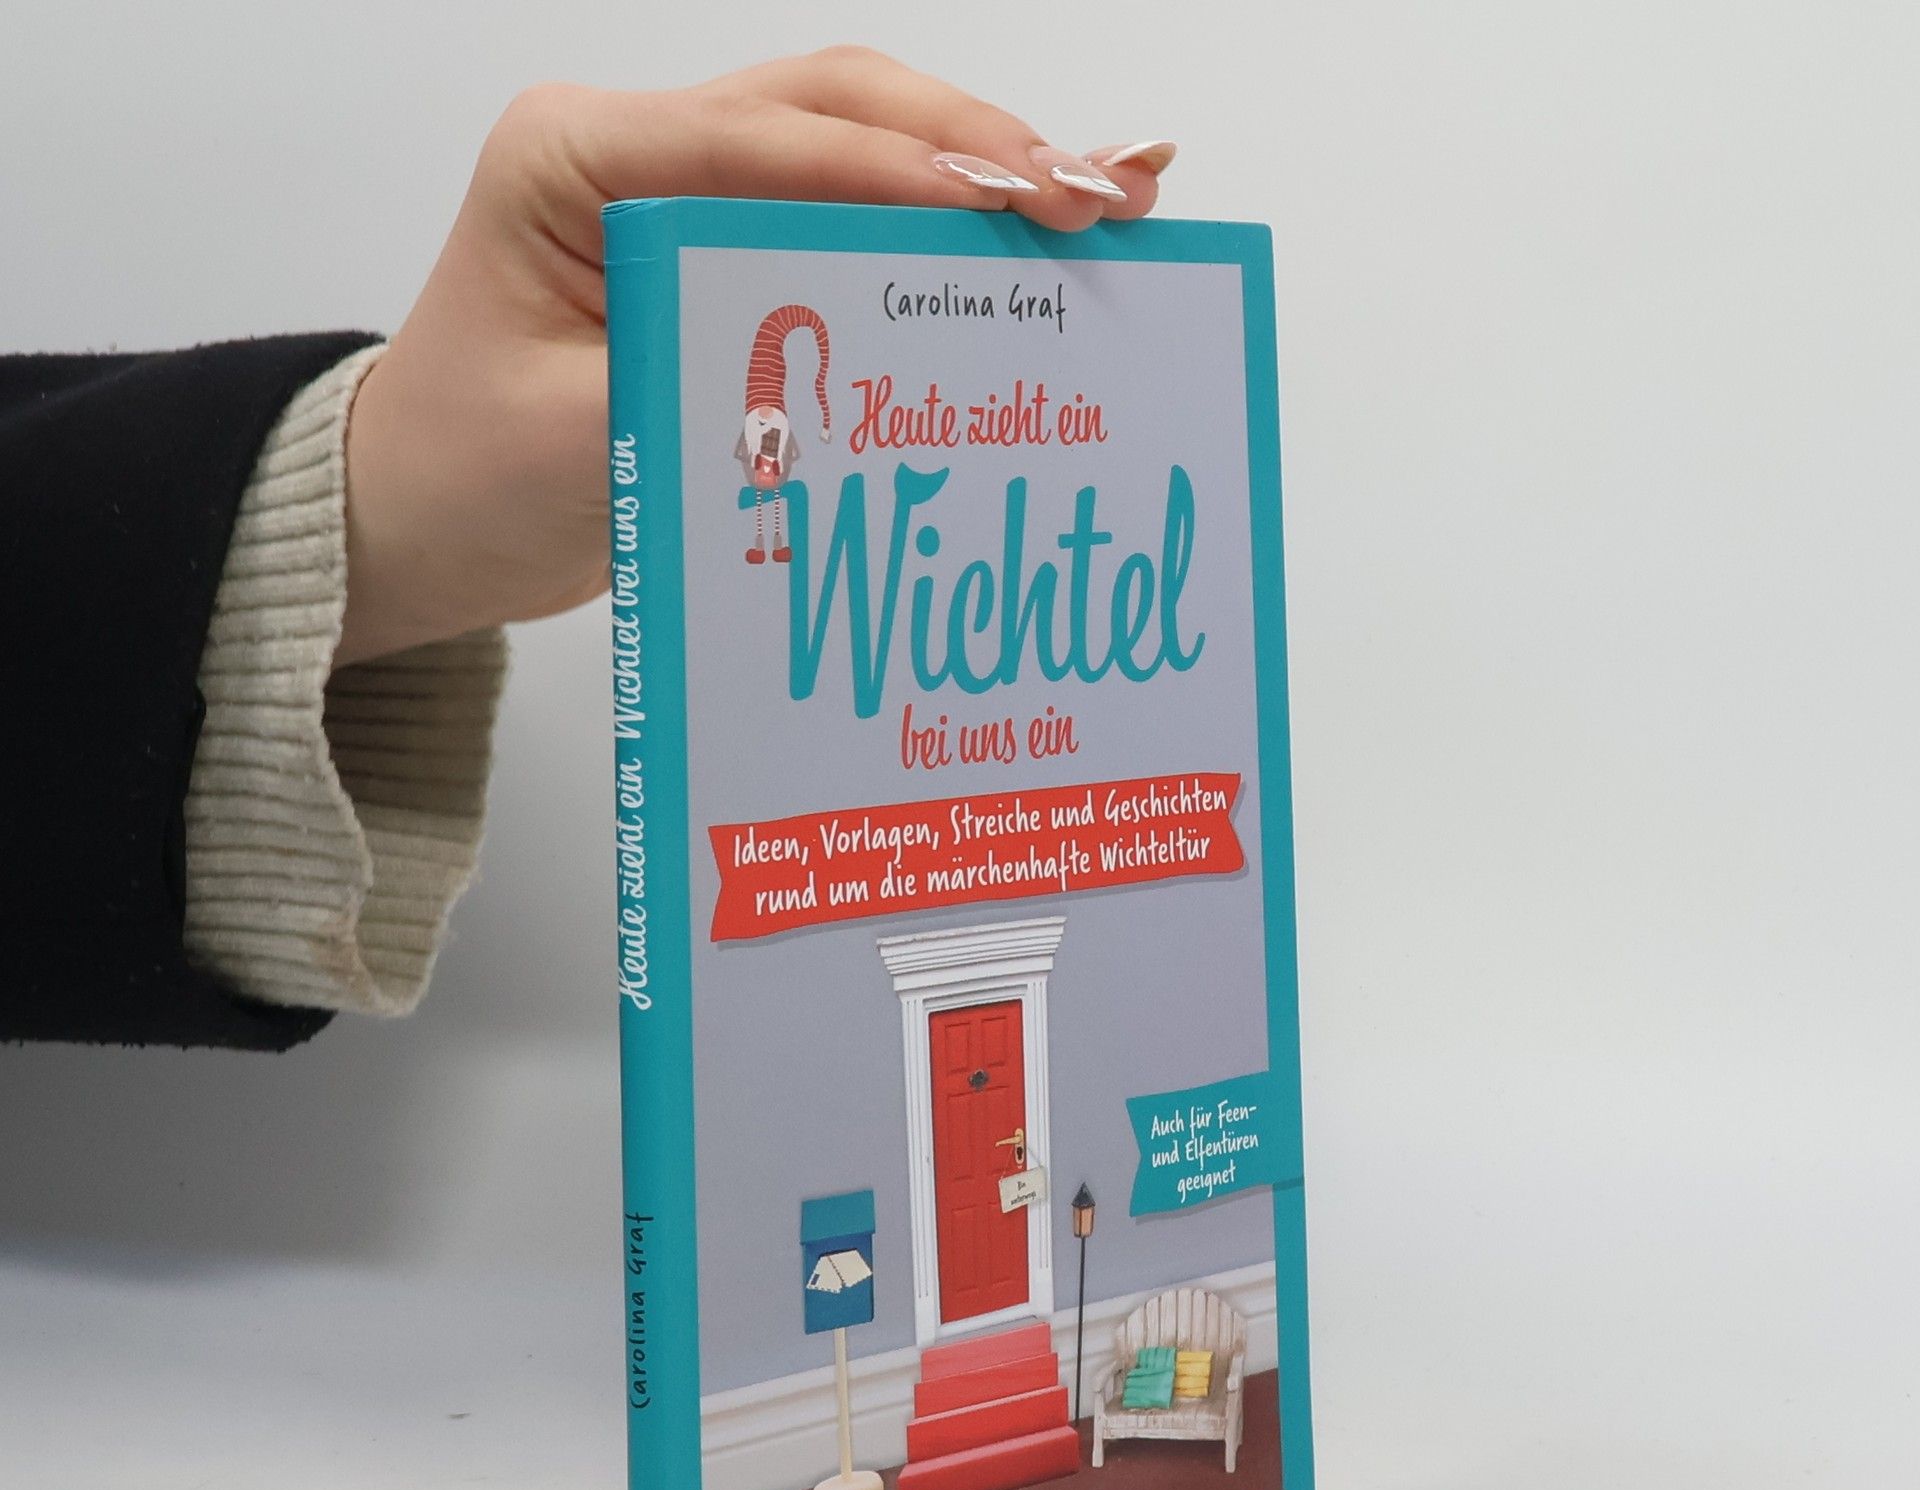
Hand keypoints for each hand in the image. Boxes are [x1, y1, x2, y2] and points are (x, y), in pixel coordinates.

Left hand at [336, 49, 1173, 664]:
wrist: (425, 518)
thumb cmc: (468, 477)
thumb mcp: (579, 446)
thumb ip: (710, 389)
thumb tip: (862, 372)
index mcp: (573, 159)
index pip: (760, 140)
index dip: (896, 170)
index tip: (1008, 204)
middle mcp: (636, 150)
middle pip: (830, 107)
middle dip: (969, 145)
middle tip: (1090, 196)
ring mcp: (686, 189)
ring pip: (857, 142)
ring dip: (979, 167)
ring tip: (1106, 197)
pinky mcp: (728, 248)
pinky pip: (850, 215)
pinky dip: (944, 226)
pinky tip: (1038, 226)